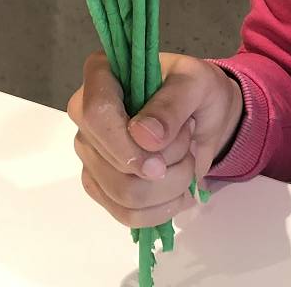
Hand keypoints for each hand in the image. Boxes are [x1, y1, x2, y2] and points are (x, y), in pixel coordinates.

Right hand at [67, 50, 243, 228]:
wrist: (204, 116)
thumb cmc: (195, 90)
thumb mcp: (196, 82)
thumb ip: (172, 104)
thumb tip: (143, 136)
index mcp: (100, 76)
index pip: (97, 114)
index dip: (126, 144)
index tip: (159, 161)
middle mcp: (86, 117)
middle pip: (114, 166)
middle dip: (166, 166)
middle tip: (189, 142)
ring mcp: (91, 155)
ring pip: (124, 195)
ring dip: (170, 186)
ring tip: (186, 160)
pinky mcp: (102, 187)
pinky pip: (127, 215)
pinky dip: (163, 208)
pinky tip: (179, 187)